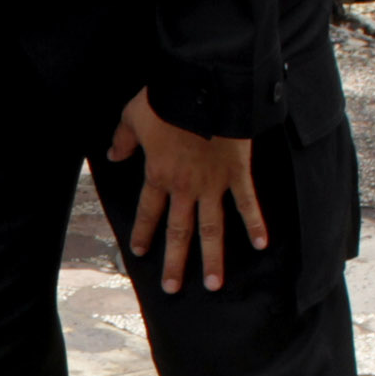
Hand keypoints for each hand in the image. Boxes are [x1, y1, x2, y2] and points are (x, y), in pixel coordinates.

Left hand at [103, 90, 267, 294]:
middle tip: (172, 288)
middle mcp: (185, 187)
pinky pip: (247, 203)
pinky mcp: (237, 173)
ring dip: (212, 258)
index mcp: (158, 174)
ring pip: (211, 228)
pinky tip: (261, 245)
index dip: (142, 232)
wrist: (204, 87)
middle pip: (178, 231)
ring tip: (214, 284)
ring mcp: (213, 184)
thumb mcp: (134, 115)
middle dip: (175, 262)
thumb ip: (123, 139)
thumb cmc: (168, 98)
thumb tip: (113, 154)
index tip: (138, 252)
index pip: (148, 211)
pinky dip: (255, 224)